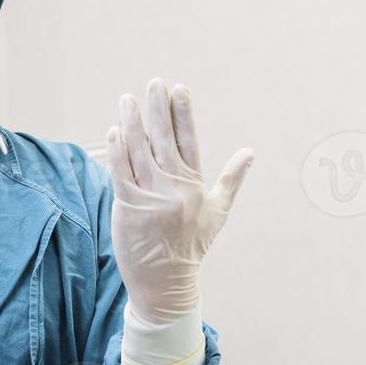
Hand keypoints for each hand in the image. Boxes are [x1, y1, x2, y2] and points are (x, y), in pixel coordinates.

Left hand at [104, 79, 252, 324]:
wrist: (165, 282)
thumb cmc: (192, 246)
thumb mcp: (217, 212)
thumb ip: (232, 179)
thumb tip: (250, 152)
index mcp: (194, 185)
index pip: (189, 141)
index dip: (184, 114)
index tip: (179, 88)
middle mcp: (173, 187)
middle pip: (164, 139)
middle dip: (158, 109)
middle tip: (154, 83)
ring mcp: (150, 196)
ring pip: (139, 151)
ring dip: (132, 122)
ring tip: (128, 99)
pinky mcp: (128, 206)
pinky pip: (120, 172)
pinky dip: (117, 150)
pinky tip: (115, 130)